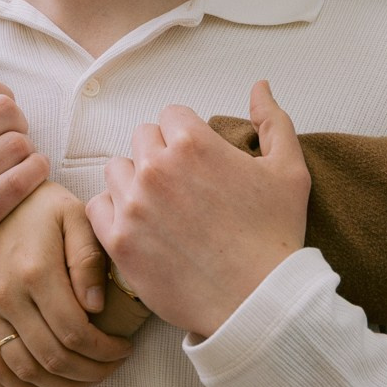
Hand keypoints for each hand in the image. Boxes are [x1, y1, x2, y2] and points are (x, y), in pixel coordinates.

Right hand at [0, 180, 133, 386]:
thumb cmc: (45, 207)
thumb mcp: (77, 218)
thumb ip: (89, 261)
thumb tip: (95, 307)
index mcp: (36, 270)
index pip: (75, 333)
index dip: (105, 352)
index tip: (123, 350)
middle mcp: (4, 294)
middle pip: (52, 358)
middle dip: (89, 373)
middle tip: (110, 370)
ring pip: (23, 370)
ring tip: (85, 381)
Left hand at [87, 81, 309, 340]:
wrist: (257, 300)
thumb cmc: (276, 235)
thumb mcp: (289, 170)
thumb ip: (273, 121)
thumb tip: (260, 86)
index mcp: (194, 143)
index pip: (171, 116)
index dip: (187, 137)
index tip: (199, 163)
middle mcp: (157, 167)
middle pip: (142, 139)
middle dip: (161, 155)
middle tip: (183, 187)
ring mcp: (134, 204)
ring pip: (118, 170)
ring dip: (135, 182)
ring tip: (161, 207)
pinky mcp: (118, 240)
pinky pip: (97, 207)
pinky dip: (113, 212)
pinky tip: (138, 225)